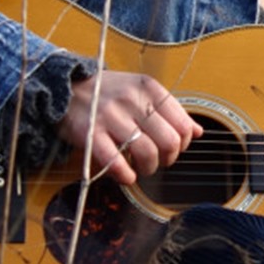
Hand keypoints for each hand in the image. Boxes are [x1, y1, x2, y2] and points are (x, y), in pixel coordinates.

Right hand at [57, 70, 201, 184]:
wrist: (66, 87)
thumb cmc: (109, 92)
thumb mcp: (142, 92)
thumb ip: (170, 110)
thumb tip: (198, 132)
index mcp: (149, 88)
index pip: (183, 124)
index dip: (183, 143)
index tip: (172, 148)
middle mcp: (132, 100)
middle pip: (169, 140)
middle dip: (168, 159)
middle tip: (158, 161)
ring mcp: (110, 116)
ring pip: (146, 152)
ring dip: (148, 168)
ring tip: (141, 168)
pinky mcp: (90, 133)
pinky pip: (114, 162)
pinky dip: (125, 176)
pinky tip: (127, 177)